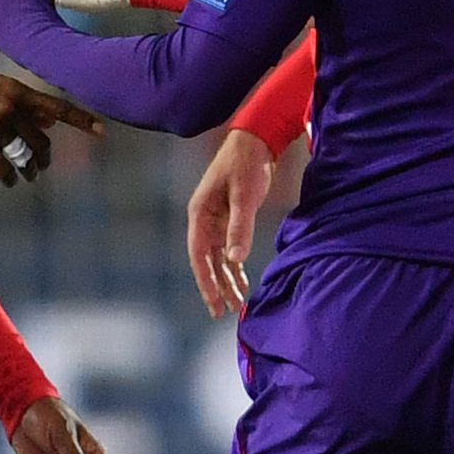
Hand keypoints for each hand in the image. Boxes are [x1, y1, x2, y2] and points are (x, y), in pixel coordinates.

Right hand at [0, 66, 98, 185]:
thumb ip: (23, 104)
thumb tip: (48, 122)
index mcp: (17, 92)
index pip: (56, 107)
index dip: (81, 119)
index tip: (100, 130)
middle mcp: (10, 109)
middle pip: (41, 140)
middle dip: (44, 156)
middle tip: (43, 164)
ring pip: (24, 156)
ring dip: (30, 169)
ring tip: (30, 174)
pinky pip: (4, 168)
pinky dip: (10, 177)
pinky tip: (11, 180)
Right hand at [185, 128, 275, 318]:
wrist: (255, 140)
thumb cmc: (246, 164)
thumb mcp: (244, 196)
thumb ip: (239, 228)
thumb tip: (235, 260)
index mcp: (199, 214)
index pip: (198, 256)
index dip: (205, 282)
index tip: (214, 303)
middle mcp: (203, 220)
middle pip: (206, 262)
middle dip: (215, 287)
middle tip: (222, 313)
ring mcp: (216, 220)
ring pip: (218, 258)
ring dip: (226, 280)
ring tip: (237, 304)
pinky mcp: (229, 218)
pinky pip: (229, 249)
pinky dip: (235, 266)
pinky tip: (243, 282)